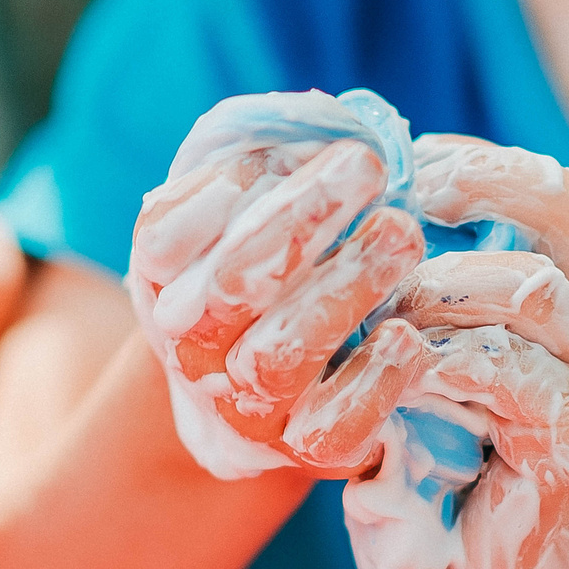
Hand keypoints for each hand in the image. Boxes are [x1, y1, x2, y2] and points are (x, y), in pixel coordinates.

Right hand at [128, 93, 426, 477]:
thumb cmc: (272, 268)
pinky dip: (371, 383)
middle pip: (231, 285)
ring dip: (344, 288)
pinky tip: (407, 337)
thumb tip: (338, 121)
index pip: (167, 235)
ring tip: (404, 233)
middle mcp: (191, 344)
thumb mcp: (250, 209)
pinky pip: (330, 429)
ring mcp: (244, 402)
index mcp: (161, 277)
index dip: (226, 189)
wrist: (269, 392)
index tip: (289, 146)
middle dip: (301, 219)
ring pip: (279, 355)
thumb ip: (272, 165)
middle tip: (368, 165)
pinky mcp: (304, 446)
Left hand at [318, 138, 568, 568]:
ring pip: (529, 292)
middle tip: (386, 215)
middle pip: (562, 217)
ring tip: (380, 313)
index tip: (404, 165)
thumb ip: (411, 308)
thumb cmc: (449, 475)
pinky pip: (511, 373)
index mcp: (563, 304)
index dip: (484, 164)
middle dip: (467, 198)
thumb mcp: (421, 373)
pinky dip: (442, 366)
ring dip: (437, 289)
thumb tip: (341, 224)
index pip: (557, 194)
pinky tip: (397, 384)